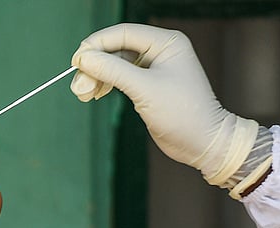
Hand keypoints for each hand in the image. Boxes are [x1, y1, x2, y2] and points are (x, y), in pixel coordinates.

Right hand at [70, 23, 256, 184]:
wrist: (202, 142)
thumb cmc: (183, 113)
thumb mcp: (144, 89)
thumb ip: (113, 71)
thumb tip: (84, 58)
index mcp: (166, 42)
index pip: (123, 33)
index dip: (97, 45)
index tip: (77, 61)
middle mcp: (160, 50)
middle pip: (115, 49)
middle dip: (94, 66)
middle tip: (78, 86)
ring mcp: (153, 68)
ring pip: (114, 64)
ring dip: (96, 77)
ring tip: (82, 94)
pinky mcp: (147, 85)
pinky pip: (119, 77)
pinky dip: (104, 85)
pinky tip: (94, 94)